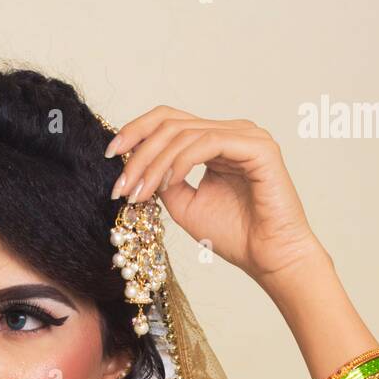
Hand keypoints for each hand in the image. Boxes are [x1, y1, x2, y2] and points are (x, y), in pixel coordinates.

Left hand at [104, 105, 328, 288]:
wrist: (268, 258)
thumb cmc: (234, 236)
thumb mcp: (185, 205)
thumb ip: (164, 181)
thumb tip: (136, 167)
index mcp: (215, 141)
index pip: (170, 121)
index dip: (136, 131)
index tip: (110, 155)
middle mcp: (231, 131)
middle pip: (172, 123)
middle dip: (140, 154)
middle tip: (121, 186)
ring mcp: (246, 135)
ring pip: (186, 133)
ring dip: (155, 163)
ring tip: (139, 193)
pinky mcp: (257, 146)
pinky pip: (208, 142)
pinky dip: (182, 161)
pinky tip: (168, 183)